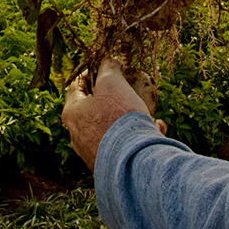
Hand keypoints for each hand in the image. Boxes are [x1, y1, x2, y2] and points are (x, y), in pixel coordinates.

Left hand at [62, 57, 166, 171]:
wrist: (134, 160)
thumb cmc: (118, 117)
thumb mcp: (112, 82)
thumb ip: (109, 68)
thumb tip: (110, 61)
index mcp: (72, 114)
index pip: (76, 86)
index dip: (91, 73)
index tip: (106, 68)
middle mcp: (77, 136)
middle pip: (94, 109)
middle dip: (113, 98)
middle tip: (128, 90)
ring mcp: (92, 153)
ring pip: (111, 128)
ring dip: (129, 117)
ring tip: (147, 112)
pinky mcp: (109, 166)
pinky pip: (124, 145)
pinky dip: (138, 135)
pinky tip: (156, 128)